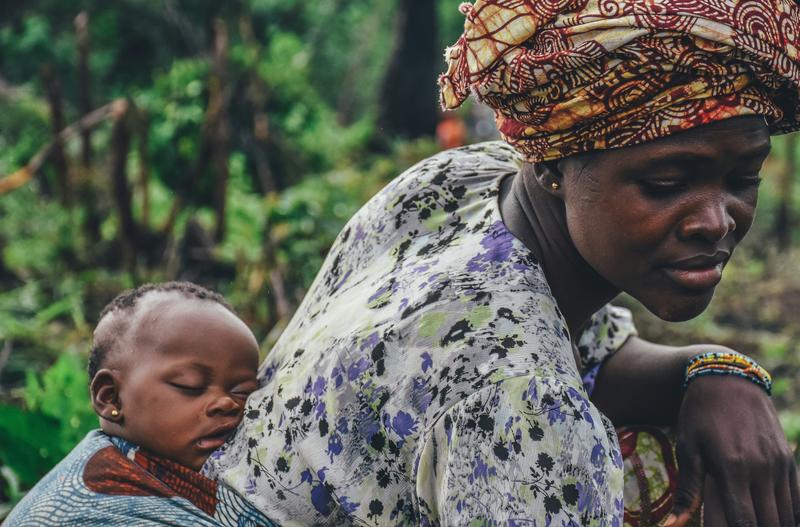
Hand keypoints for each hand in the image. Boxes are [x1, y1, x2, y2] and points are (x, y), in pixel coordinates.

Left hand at [664, 374, 798, 526]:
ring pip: (786, 515)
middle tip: (737, 525)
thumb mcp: (687, 448)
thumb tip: (672, 524)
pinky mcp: (788, 459)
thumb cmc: (699, 415)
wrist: (728, 379)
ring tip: (752, 520)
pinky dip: (789, 514)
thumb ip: (688, 490)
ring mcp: (779, 465)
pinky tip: (773, 516)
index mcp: (732, 469)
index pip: (744, 522)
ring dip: (772, 524)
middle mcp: (761, 469)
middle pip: (769, 523)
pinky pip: (797, 499)